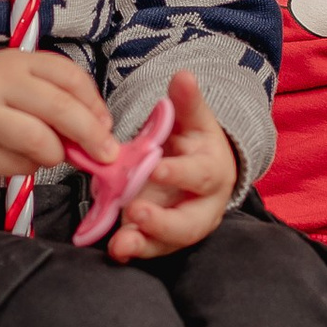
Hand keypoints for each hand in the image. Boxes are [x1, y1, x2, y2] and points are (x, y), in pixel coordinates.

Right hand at [0, 47, 119, 188]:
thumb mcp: (23, 81)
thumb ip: (60, 96)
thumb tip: (100, 129)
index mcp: (14, 61)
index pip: (68, 77)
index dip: (94, 104)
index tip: (106, 124)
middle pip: (59, 110)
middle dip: (91, 135)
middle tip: (106, 153)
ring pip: (40, 143)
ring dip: (56, 155)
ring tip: (49, 152)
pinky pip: (18, 166)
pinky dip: (29, 167)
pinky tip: (17, 155)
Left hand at [105, 71, 235, 258]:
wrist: (202, 169)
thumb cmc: (196, 143)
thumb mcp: (194, 120)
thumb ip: (187, 102)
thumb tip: (183, 76)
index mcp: (213, 172)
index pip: (199, 175)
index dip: (179, 173)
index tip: (156, 168)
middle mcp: (203, 206)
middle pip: (189, 224)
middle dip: (163, 223)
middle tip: (135, 213)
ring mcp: (183, 227)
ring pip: (169, 242)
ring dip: (143, 244)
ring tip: (119, 245)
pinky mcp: (164, 239)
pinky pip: (150, 248)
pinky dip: (132, 250)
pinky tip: (114, 249)